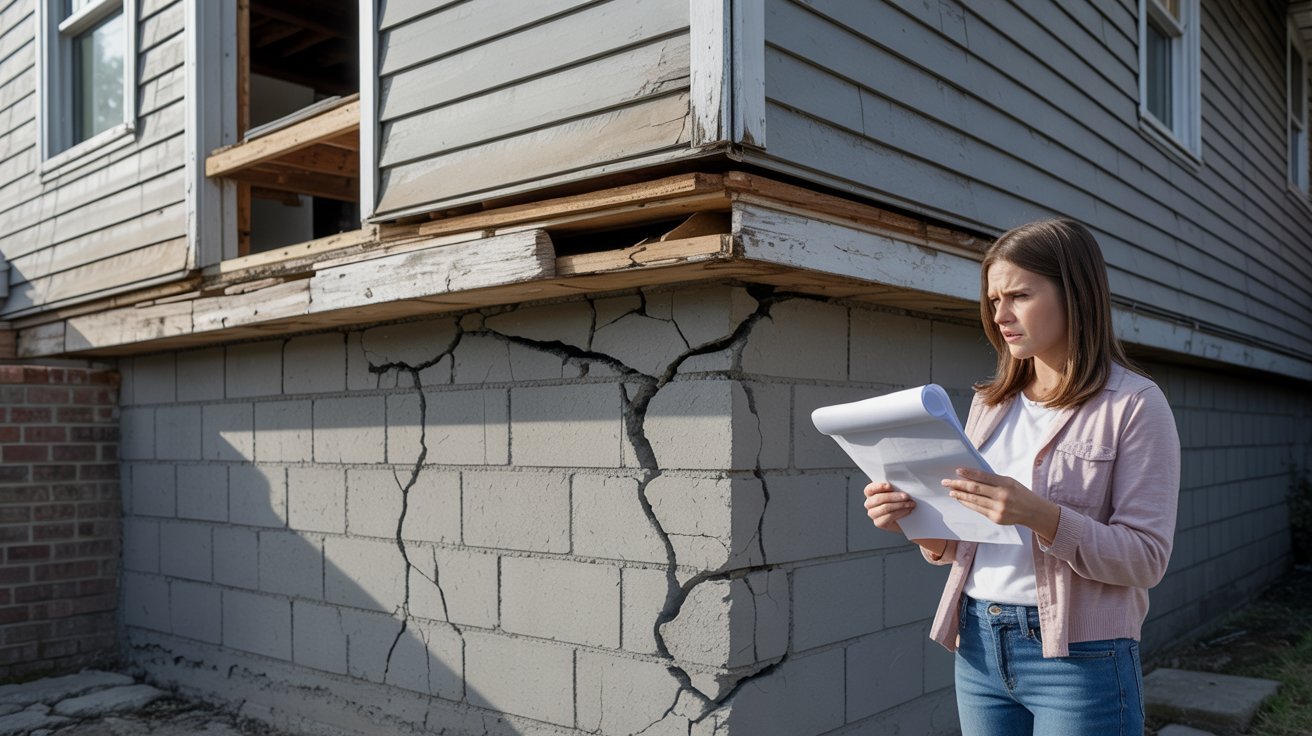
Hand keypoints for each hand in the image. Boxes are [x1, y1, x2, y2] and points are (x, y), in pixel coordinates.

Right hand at [863, 481, 915, 533]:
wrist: (905, 518)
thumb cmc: (900, 501)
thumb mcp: (897, 491)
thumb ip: (895, 487)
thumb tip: (902, 485)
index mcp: (870, 493)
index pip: (870, 489)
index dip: (879, 487)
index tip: (890, 486)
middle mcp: (869, 503)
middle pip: (878, 499)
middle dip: (894, 497)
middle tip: (906, 496)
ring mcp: (873, 514)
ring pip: (885, 508)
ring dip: (900, 505)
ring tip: (911, 504)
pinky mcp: (878, 523)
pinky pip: (889, 517)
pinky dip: (900, 513)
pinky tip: (908, 510)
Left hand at [941, 467, 1060, 543]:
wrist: (1034, 512)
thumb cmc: (1020, 493)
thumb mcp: (1009, 482)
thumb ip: (992, 480)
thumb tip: (971, 477)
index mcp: (1006, 483)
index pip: (982, 476)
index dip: (968, 473)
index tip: (957, 471)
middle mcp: (1002, 496)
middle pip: (975, 489)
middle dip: (958, 485)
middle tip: (946, 482)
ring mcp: (998, 508)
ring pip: (974, 500)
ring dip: (960, 495)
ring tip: (951, 491)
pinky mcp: (996, 518)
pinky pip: (978, 510)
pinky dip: (968, 504)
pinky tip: (961, 500)